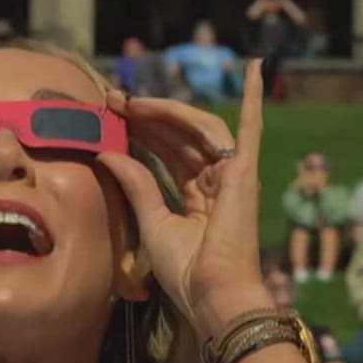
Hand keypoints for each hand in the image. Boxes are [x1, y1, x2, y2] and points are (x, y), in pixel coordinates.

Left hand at [98, 61, 269, 336]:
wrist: (211, 295)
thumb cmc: (186, 272)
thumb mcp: (152, 221)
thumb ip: (136, 184)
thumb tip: (107, 153)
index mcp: (198, 197)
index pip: (168, 152)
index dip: (142, 131)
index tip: (112, 114)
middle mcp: (217, 181)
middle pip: (180, 136)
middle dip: (147, 116)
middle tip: (113, 99)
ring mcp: (232, 174)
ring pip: (198, 128)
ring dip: (166, 110)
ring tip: (131, 100)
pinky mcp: (243, 173)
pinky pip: (250, 128)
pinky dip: (255, 98)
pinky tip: (256, 67)